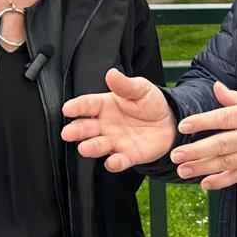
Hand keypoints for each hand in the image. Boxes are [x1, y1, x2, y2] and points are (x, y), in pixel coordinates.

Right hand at [61, 69, 176, 171]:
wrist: (168, 122)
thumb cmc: (149, 103)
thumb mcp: (140, 89)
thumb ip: (125, 84)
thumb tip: (112, 73)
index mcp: (104, 106)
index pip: (87, 105)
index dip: (77, 107)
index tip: (67, 109)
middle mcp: (105, 125)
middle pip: (86, 128)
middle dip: (76, 131)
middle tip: (68, 133)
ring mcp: (115, 141)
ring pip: (99, 146)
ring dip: (91, 148)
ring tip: (84, 148)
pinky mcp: (128, 156)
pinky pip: (120, 161)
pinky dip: (115, 163)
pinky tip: (112, 162)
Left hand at [169, 81, 236, 190]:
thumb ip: (236, 97)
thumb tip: (216, 88)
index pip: (224, 118)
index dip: (203, 121)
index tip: (184, 125)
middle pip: (222, 144)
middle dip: (197, 151)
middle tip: (177, 154)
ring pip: (227, 163)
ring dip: (204, 168)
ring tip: (183, 170)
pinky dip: (222, 182)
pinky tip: (206, 184)